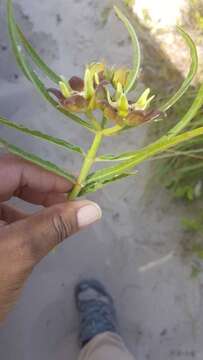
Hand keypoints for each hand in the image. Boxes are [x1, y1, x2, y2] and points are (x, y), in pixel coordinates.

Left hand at [0, 154, 100, 321]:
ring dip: (29, 203)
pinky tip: (29, 230)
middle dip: (39, 190)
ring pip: (2, 195)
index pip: (13, 169)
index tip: (74, 190)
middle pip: (7, 178)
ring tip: (53, 217)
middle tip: (66, 204)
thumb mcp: (19, 253)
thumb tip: (93, 209)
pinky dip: (16, 216)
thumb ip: (54, 226)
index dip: (45, 177)